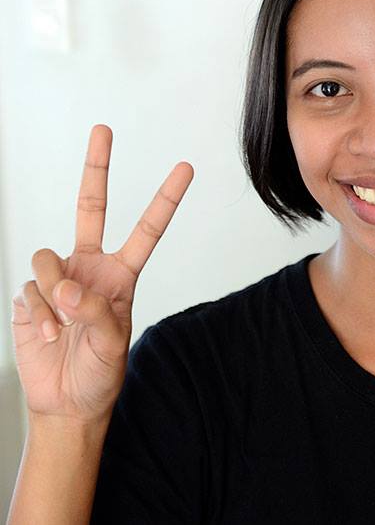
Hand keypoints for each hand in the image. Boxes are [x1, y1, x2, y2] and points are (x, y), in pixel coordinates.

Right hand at [11, 124, 193, 425]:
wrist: (66, 404)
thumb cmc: (99, 373)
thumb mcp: (112, 344)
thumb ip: (95, 310)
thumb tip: (67, 287)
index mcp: (121, 274)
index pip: (147, 230)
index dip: (165, 199)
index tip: (185, 168)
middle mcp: (89, 266)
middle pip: (90, 206)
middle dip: (96, 166)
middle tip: (103, 129)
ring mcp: (58, 278)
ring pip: (48, 258)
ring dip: (54, 292)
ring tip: (62, 326)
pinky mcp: (31, 295)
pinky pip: (29, 289)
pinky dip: (38, 313)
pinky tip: (47, 334)